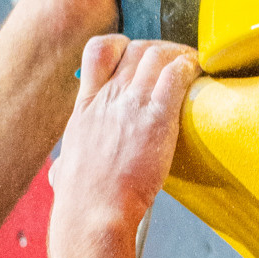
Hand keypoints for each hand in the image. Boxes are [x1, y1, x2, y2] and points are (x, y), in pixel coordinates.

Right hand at [49, 34, 197, 249]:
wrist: (93, 211)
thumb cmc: (82, 200)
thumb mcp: (66, 169)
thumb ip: (66, 163)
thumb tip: (60, 173)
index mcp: (85, 106)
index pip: (97, 51)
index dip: (120, 46)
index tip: (135, 56)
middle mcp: (107, 97)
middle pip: (136, 49)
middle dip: (158, 50)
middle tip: (174, 62)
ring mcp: (131, 103)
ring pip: (157, 55)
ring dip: (178, 55)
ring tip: (192, 64)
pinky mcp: (157, 117)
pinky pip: (176, 76)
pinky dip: (189, 67)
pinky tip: (198, 72)